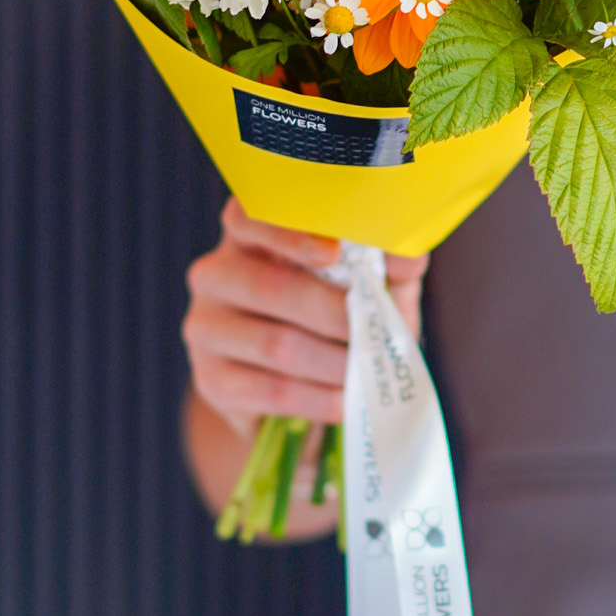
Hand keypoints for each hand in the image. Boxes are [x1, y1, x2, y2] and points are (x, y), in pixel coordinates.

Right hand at [183, 197, 429, 437]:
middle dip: (334, 312)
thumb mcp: (362, 286)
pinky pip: (270, 390)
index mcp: (249, 237)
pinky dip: (317, 397)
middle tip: (375, 329)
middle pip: (272, 286)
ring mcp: (206, 328)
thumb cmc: (331, 321)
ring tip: (367, 369)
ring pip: (275, 343)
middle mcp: (216, 274)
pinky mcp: (211, 379)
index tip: (334, 251)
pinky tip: (344, 400)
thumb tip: (409, 254)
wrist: (289, 392)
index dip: (288, 232)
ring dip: (332, 361)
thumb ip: (386, 265)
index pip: (249, 216)